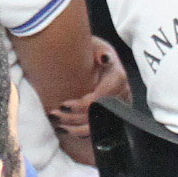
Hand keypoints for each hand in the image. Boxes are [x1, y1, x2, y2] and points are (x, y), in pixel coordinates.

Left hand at [50, 40, 125, 162]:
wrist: (99, 57)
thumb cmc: (94, 51)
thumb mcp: (96, 45)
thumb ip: (99, 50)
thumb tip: (104, 58)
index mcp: (117, 78)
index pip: (101, 98)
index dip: (82, 105)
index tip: (64, 104)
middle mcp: (121, 94)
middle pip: (100, 114)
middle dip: (76, 117)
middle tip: (56, 114)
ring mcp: (119, 106)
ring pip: (100, 125)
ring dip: (78, 128)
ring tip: (60, 125)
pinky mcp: (113, 114)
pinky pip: (100, 128)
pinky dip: (83, 131)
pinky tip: (68, 129)